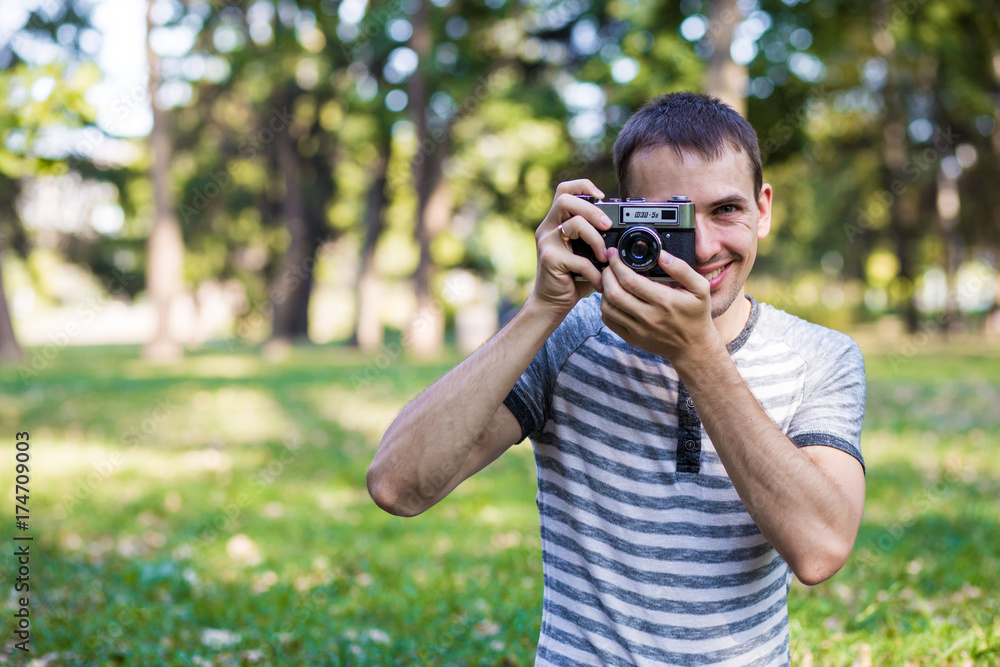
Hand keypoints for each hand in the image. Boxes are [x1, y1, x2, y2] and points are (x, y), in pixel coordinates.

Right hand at [531, 180, 613, 313]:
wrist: (552, 303)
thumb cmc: (572, 277)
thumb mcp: (586, 253)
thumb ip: (597, 238)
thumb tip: (625, 230)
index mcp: (556, 222)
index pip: (564, 190)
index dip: (583, 186)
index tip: (602, 197)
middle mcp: (548, 228)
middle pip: (566, 200)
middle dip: (592, 210)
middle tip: (607, 226)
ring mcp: (547, 243)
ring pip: (574, 224)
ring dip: (596, 239)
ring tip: (605, 257)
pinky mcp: (550, 260)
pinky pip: (579, 260)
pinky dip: (594, 272)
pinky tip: (600, 282)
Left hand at [600, 248, 723, 362]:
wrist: (694, 347)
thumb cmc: (696, 314)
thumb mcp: (700, 288)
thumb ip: (681, 269)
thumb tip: (661, 255)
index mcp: (664, 300)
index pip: (629, 280)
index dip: (617, 264)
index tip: (614, 254)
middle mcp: (649, 316)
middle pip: (614, 293)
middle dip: (607, 275)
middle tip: (609, 265)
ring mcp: (638, 329)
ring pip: (608, 307)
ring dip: (604, 290)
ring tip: (609, 280)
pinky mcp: (632, 338)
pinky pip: (610, 321)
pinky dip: (606, 307)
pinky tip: (612, 298)